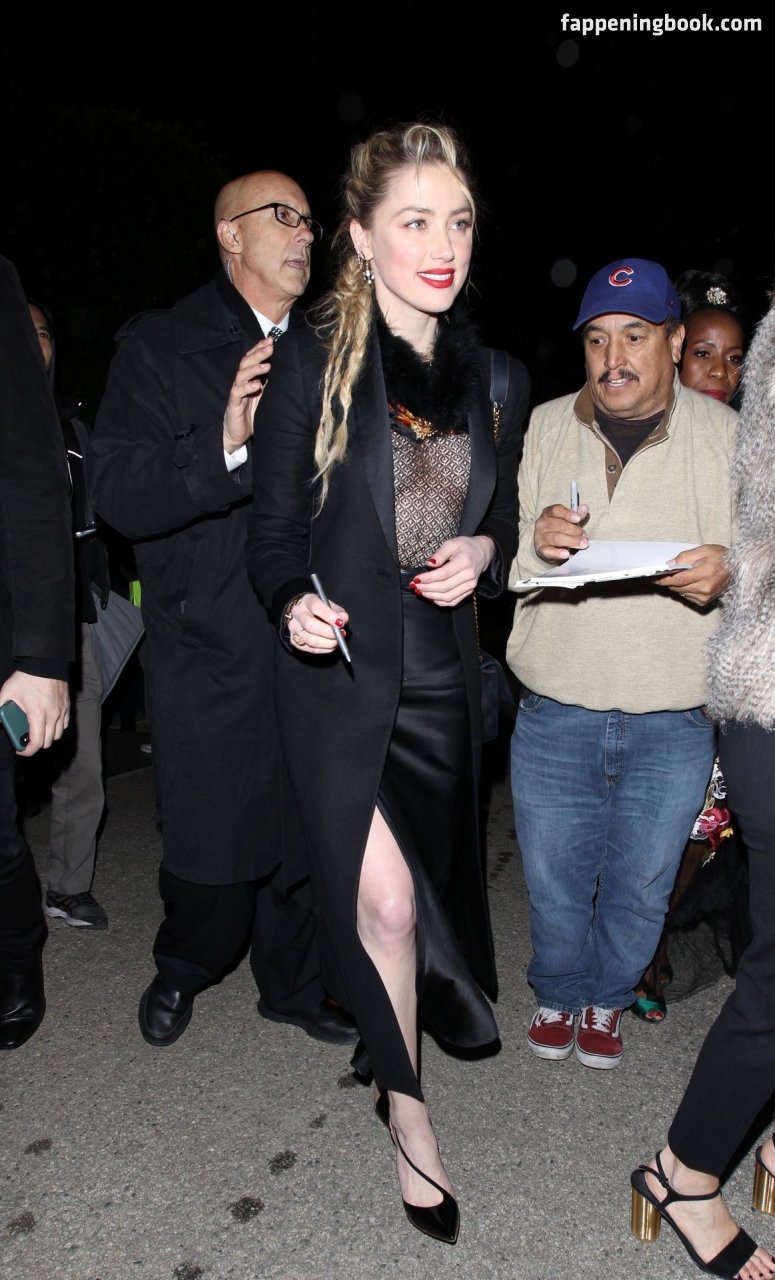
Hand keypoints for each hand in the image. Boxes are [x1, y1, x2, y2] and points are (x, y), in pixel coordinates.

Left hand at [0, 672, 68, 755]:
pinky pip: (64, 725)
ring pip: (57, 735)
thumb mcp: (7, 692)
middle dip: (35, 745)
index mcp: (37, 714)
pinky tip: (48, 723)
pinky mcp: (66, 706)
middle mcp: (52, 715)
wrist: (45, 663)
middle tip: (26, 740)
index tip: (20, 749)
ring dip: (47, 737)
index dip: (27, 751)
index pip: (36, 742)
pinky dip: (57, 728)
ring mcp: (61, 711)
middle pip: (47, 742)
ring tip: (37, 732)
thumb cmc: (27, 677)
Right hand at [223, 337, 274, 452]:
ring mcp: (237, 391)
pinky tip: (256, 385)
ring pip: (242, 375)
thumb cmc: (252, 413)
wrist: (238, 433)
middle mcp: (242, 382)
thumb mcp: (264, 396)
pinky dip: (247, 388)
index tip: (271, 339)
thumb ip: (270, 383)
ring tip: (267, 366)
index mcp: (249, 378)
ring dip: (254, 368)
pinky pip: (238, 392)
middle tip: (270, 347)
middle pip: (246, 362)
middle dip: (258, 353)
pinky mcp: (234, 403)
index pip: (252, 358)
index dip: (259, 348)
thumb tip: (286, 370)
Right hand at [285, 593, 348, 654]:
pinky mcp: (295, 641)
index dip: (329, 615)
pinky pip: (311, 649)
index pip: (315, 606)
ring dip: (328, 643)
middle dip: (328, 632)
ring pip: (310, 640)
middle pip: (310, 625)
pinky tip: (332, 645)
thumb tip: (343, 619)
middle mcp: (297, 614)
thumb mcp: (331, 606)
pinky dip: (325, 649)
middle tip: (341, 634)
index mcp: (307, 601)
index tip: (340, 622)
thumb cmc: (321, 610)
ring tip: (338, 640)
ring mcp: (294, 628)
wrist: (304, 615)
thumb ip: (338, 612)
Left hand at [410, 536, 494, 606]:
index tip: (416, 579)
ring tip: (419, 591)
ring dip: (431, 596)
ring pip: (448, 597)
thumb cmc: (465, 547)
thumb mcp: (452, 543)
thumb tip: (429, 563)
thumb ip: (440, 553)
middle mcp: (469, 576)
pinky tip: (430, 597)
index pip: (444, 574)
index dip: (428, 578)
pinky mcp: (469, 592)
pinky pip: (453, 601)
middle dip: (427, 588)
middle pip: (445, 587)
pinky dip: (440, 602)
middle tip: (414, 586)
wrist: (482, 553)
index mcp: (464, 562)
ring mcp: (470, 586)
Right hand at [534, 502, 588, 562]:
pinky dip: (558, 553)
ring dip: (571, 541)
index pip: (556, 510)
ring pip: (556, 538)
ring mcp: (540, 537)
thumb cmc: (560, 530)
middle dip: (574, 530)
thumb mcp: (568, 521)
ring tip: (582, 544)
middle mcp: (542, 524)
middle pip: (559, 525)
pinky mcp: (541, 550)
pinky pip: (549, 552)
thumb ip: (577, 515)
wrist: (549, 547)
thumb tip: (584, 507)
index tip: (578, 519)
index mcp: (548, 513)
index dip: (568, 514)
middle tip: (585, 536)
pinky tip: (566, 553)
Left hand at [655, 545, 729, 606]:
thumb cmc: (721, 557)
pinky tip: (691, 581)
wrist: (738, 568)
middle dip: (668, 581)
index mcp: (705, 574)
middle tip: (663, 573)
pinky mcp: (705, 601)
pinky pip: (687, 596)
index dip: (664, 579)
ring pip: (681, 592)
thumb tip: (668, 565)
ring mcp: (706, 596)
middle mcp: (705, 588)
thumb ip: (684, 557)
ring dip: (677, 585)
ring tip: (683, 575)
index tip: (654, 577)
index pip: (678, 579)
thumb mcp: (703, 550)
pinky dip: (685, 589)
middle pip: (677, 587)